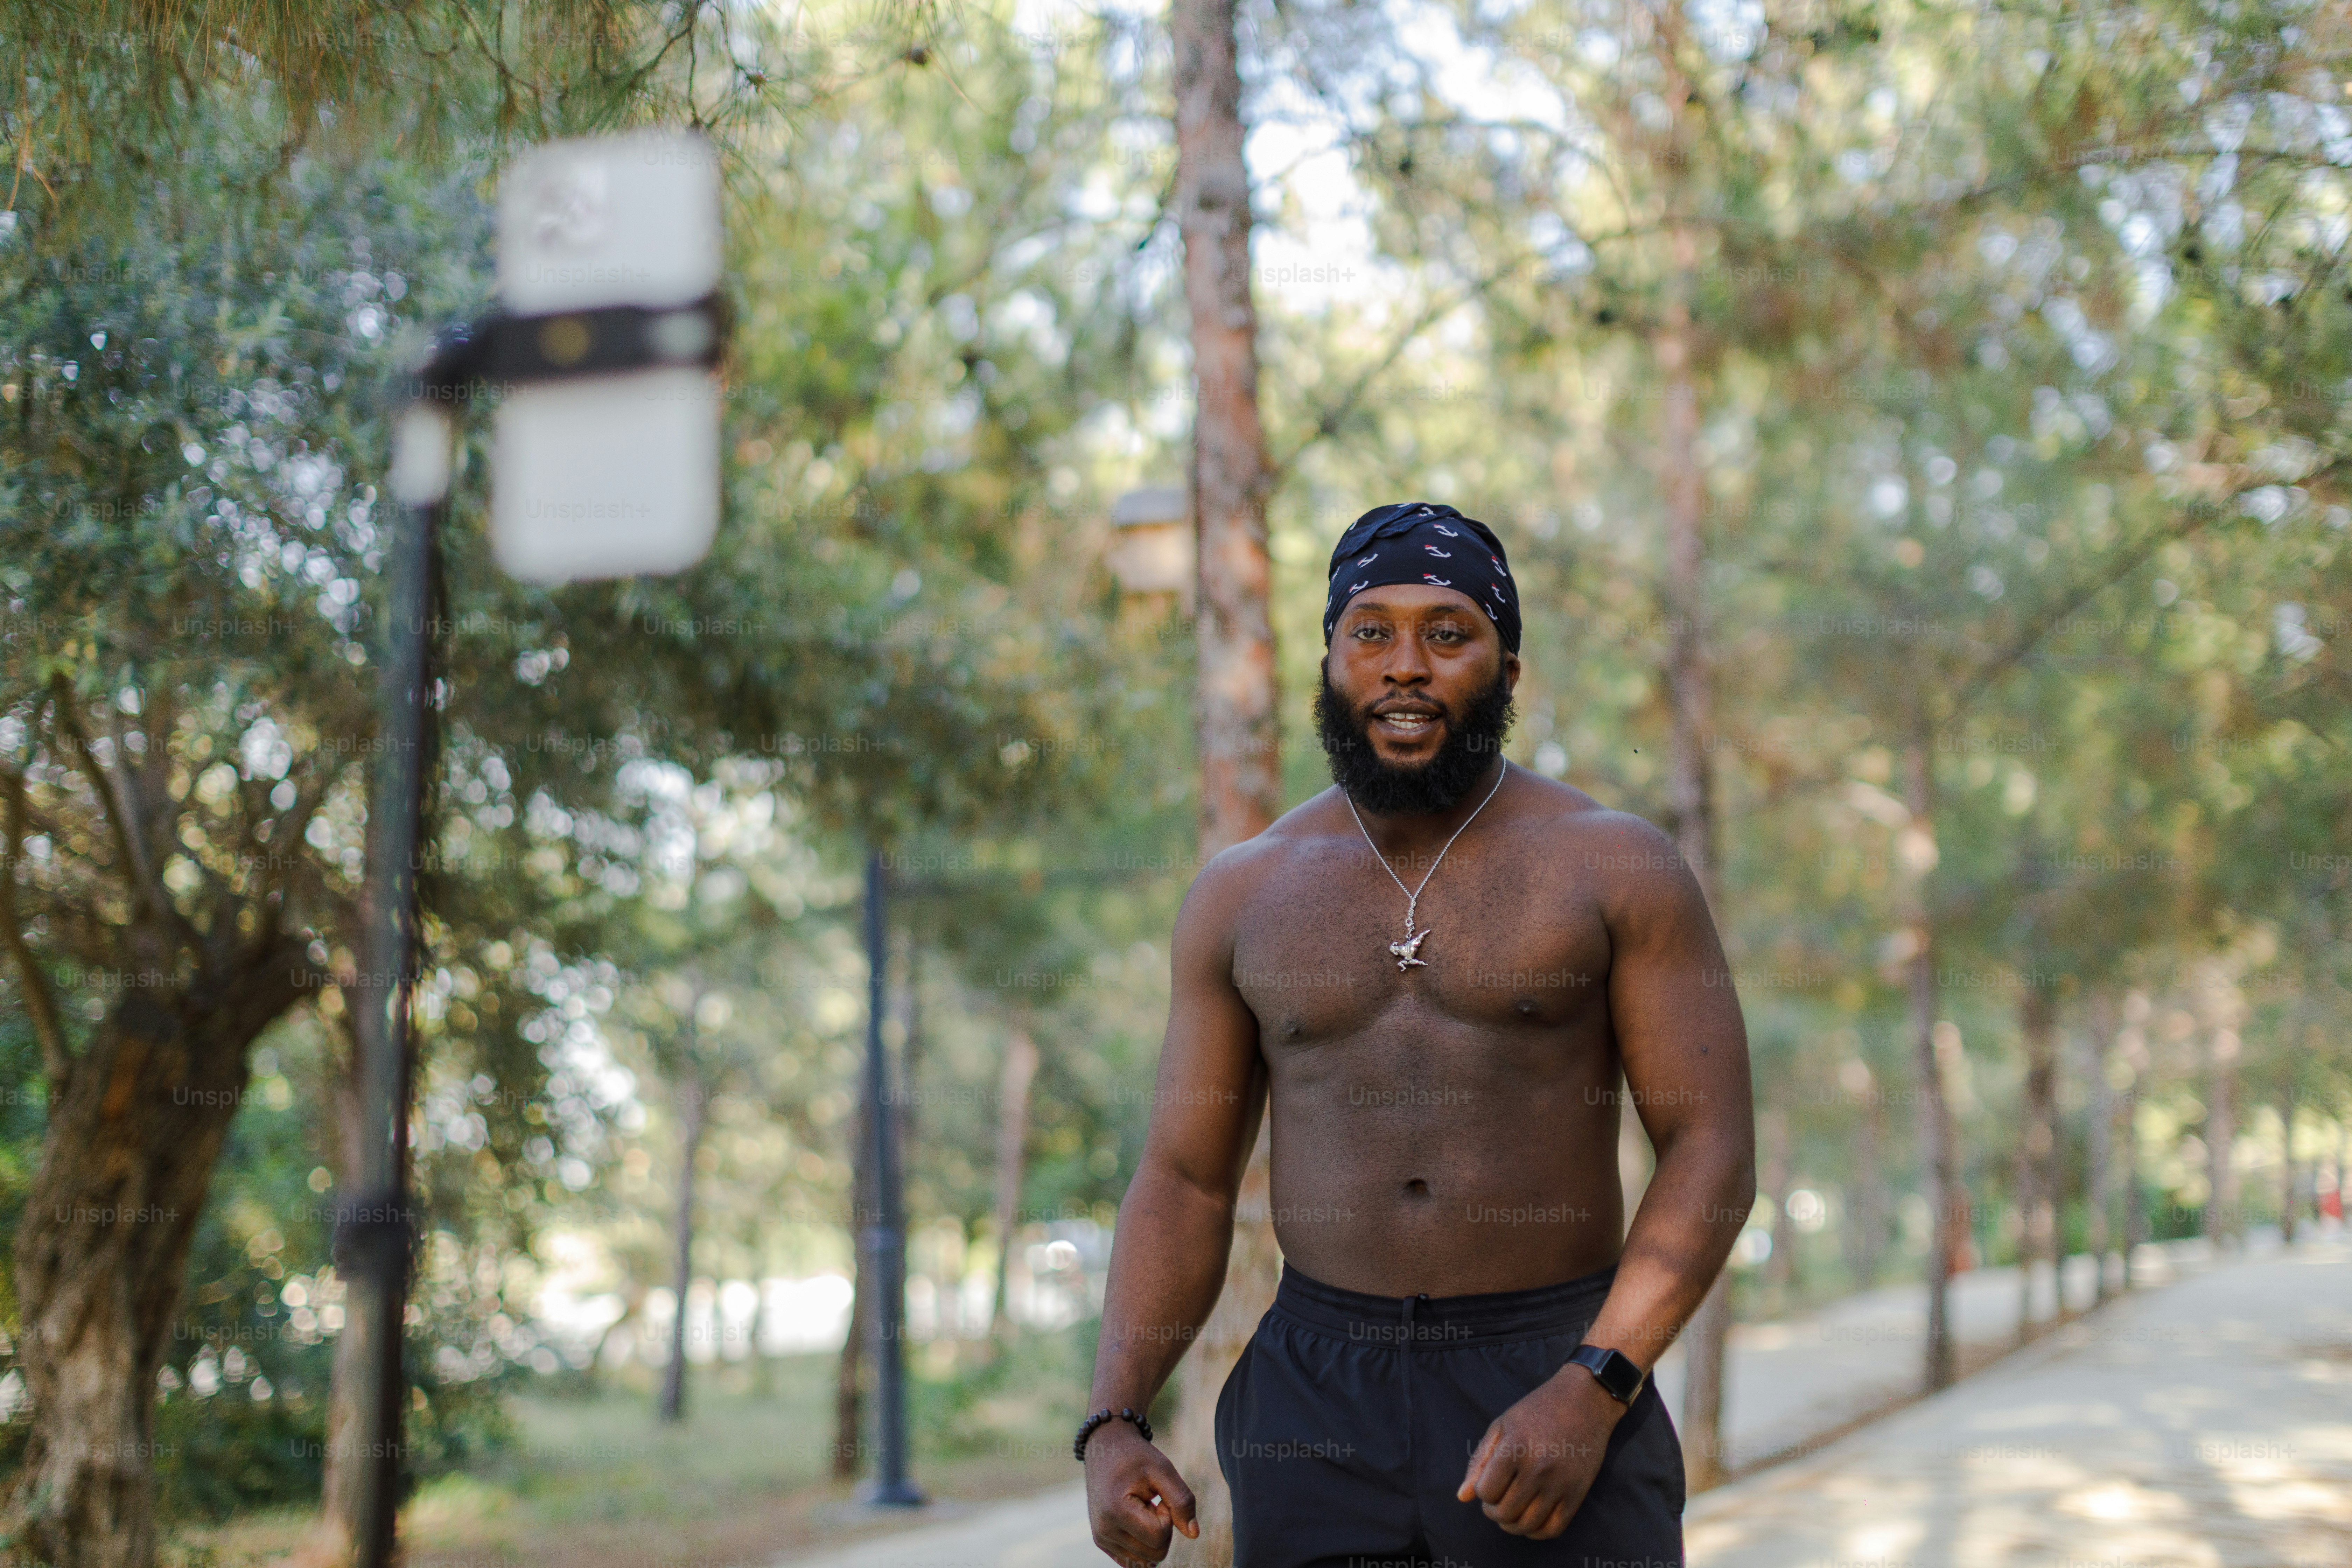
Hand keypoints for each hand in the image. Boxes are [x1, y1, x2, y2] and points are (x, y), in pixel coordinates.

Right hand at [1085, 1421, 1198, 1565]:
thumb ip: (1182, 1501)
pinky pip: (1133, 1561)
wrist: (1105, 1448)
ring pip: (1146, 1561)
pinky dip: (1143, 1545)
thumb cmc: (1136, 1457)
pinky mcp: (1101, 1542)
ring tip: (1142, 1509)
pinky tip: (1137, 1521)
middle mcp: (1104, 1530)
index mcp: (1115, 1510)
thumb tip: (1194, 1534)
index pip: (1159, 1535)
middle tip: (1152, 1502)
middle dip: (1162, 1529)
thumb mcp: (1163, 1469)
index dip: (1167, 1515)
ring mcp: (1101, 1539)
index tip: (1157, 1496)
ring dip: (1153, 1538)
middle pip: (1155, 1554)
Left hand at [1456, 1362, 1626, 1539]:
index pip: (1486, 1492)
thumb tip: (1462, 1497)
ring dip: (1512, 1524)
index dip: (1482, 1491)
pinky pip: (1553, 1529)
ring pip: (1527, 1525)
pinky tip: (1530, 1519)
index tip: (1488, 1483)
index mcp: (1514, 1448)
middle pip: (1504, 1513)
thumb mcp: (1501, 1426)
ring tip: (1511, 1510)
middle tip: (1497, 1500)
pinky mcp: (1578, 1493)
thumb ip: (1478, 1462)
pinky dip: (1536, 1531)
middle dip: (1493, 1511)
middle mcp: (1538, 1469)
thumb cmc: (1536, 1410)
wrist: (1584, 1401)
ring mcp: (1560, 1483)